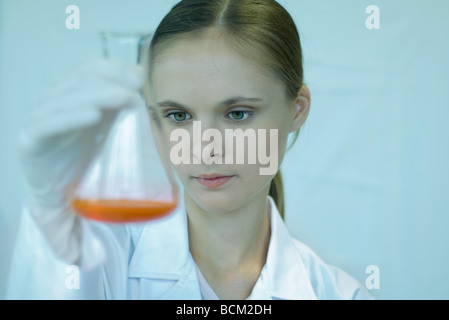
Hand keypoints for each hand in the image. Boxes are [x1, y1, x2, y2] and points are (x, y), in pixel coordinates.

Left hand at [17, 59, 144, 261]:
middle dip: (96, 93)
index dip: (66, 118)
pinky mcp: (76, 91)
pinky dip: (108, 69)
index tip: (95, 118)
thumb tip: (84, 263)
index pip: (43, 125)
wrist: (57, 168)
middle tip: (131, 99)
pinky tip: (129, 74)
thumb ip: (67, 238)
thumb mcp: (57, 217)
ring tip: (136, 85)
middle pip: (64, 95)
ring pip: (77, 79)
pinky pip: (86, 73)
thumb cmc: (59, 190)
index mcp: (33, 147)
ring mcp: (58, 100)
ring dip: (106, 78)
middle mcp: (42, 118)